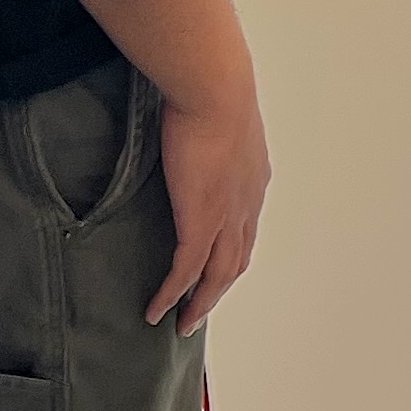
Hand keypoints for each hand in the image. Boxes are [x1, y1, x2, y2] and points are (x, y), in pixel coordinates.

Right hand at [148, 68, 271, 330]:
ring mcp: (227, 216)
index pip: (245, 230)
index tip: (215, 272)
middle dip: (217, 290)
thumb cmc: (211, 87)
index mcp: (253, 180)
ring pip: (217, 275)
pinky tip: (157, 311)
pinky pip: (186, 271)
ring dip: (199, 302)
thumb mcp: (217, 115)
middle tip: (198, 311)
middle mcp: (247, 204)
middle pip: (236, 261)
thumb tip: (188, 122)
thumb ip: (208, 130)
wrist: (215, 89)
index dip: (230, 254)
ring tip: (181, 323)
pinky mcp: (201, 220)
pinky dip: (173, 294)